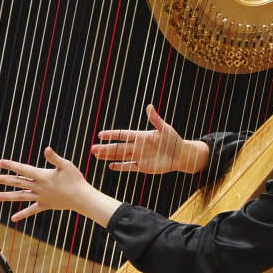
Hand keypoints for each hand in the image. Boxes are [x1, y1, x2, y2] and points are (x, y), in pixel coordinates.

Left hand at [0, 147, 120, 226]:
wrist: (82, 199)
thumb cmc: (76, 180)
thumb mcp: (66, 165)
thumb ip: (54, 158)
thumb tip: (46, 149)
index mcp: (42, 176)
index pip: (23, 169)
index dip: (11, 165)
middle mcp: (39, 187)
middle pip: (18, 183)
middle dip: (3, 180)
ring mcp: (40, 197)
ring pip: (20, 196)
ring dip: (7, 196)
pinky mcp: (45, 205)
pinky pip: (31, 210)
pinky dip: (22, 214)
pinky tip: (13, 218)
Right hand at [91, 104, 207, 173]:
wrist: (180, 155)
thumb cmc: (173, 140)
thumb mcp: (165, 128)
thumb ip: (155, 119)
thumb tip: (149, 106)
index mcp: (140, 136)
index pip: (123, 135)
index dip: (112, 135)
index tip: (100, 135)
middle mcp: (137, 146)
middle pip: (118, 147)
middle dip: (105, 148)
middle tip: (92, 149)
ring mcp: (138, 157)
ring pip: (120, 157)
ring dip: (109, 156)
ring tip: (96, 156)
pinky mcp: (142, 166)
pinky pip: (128, 167)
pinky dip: (120, 167)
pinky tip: (110, 166)